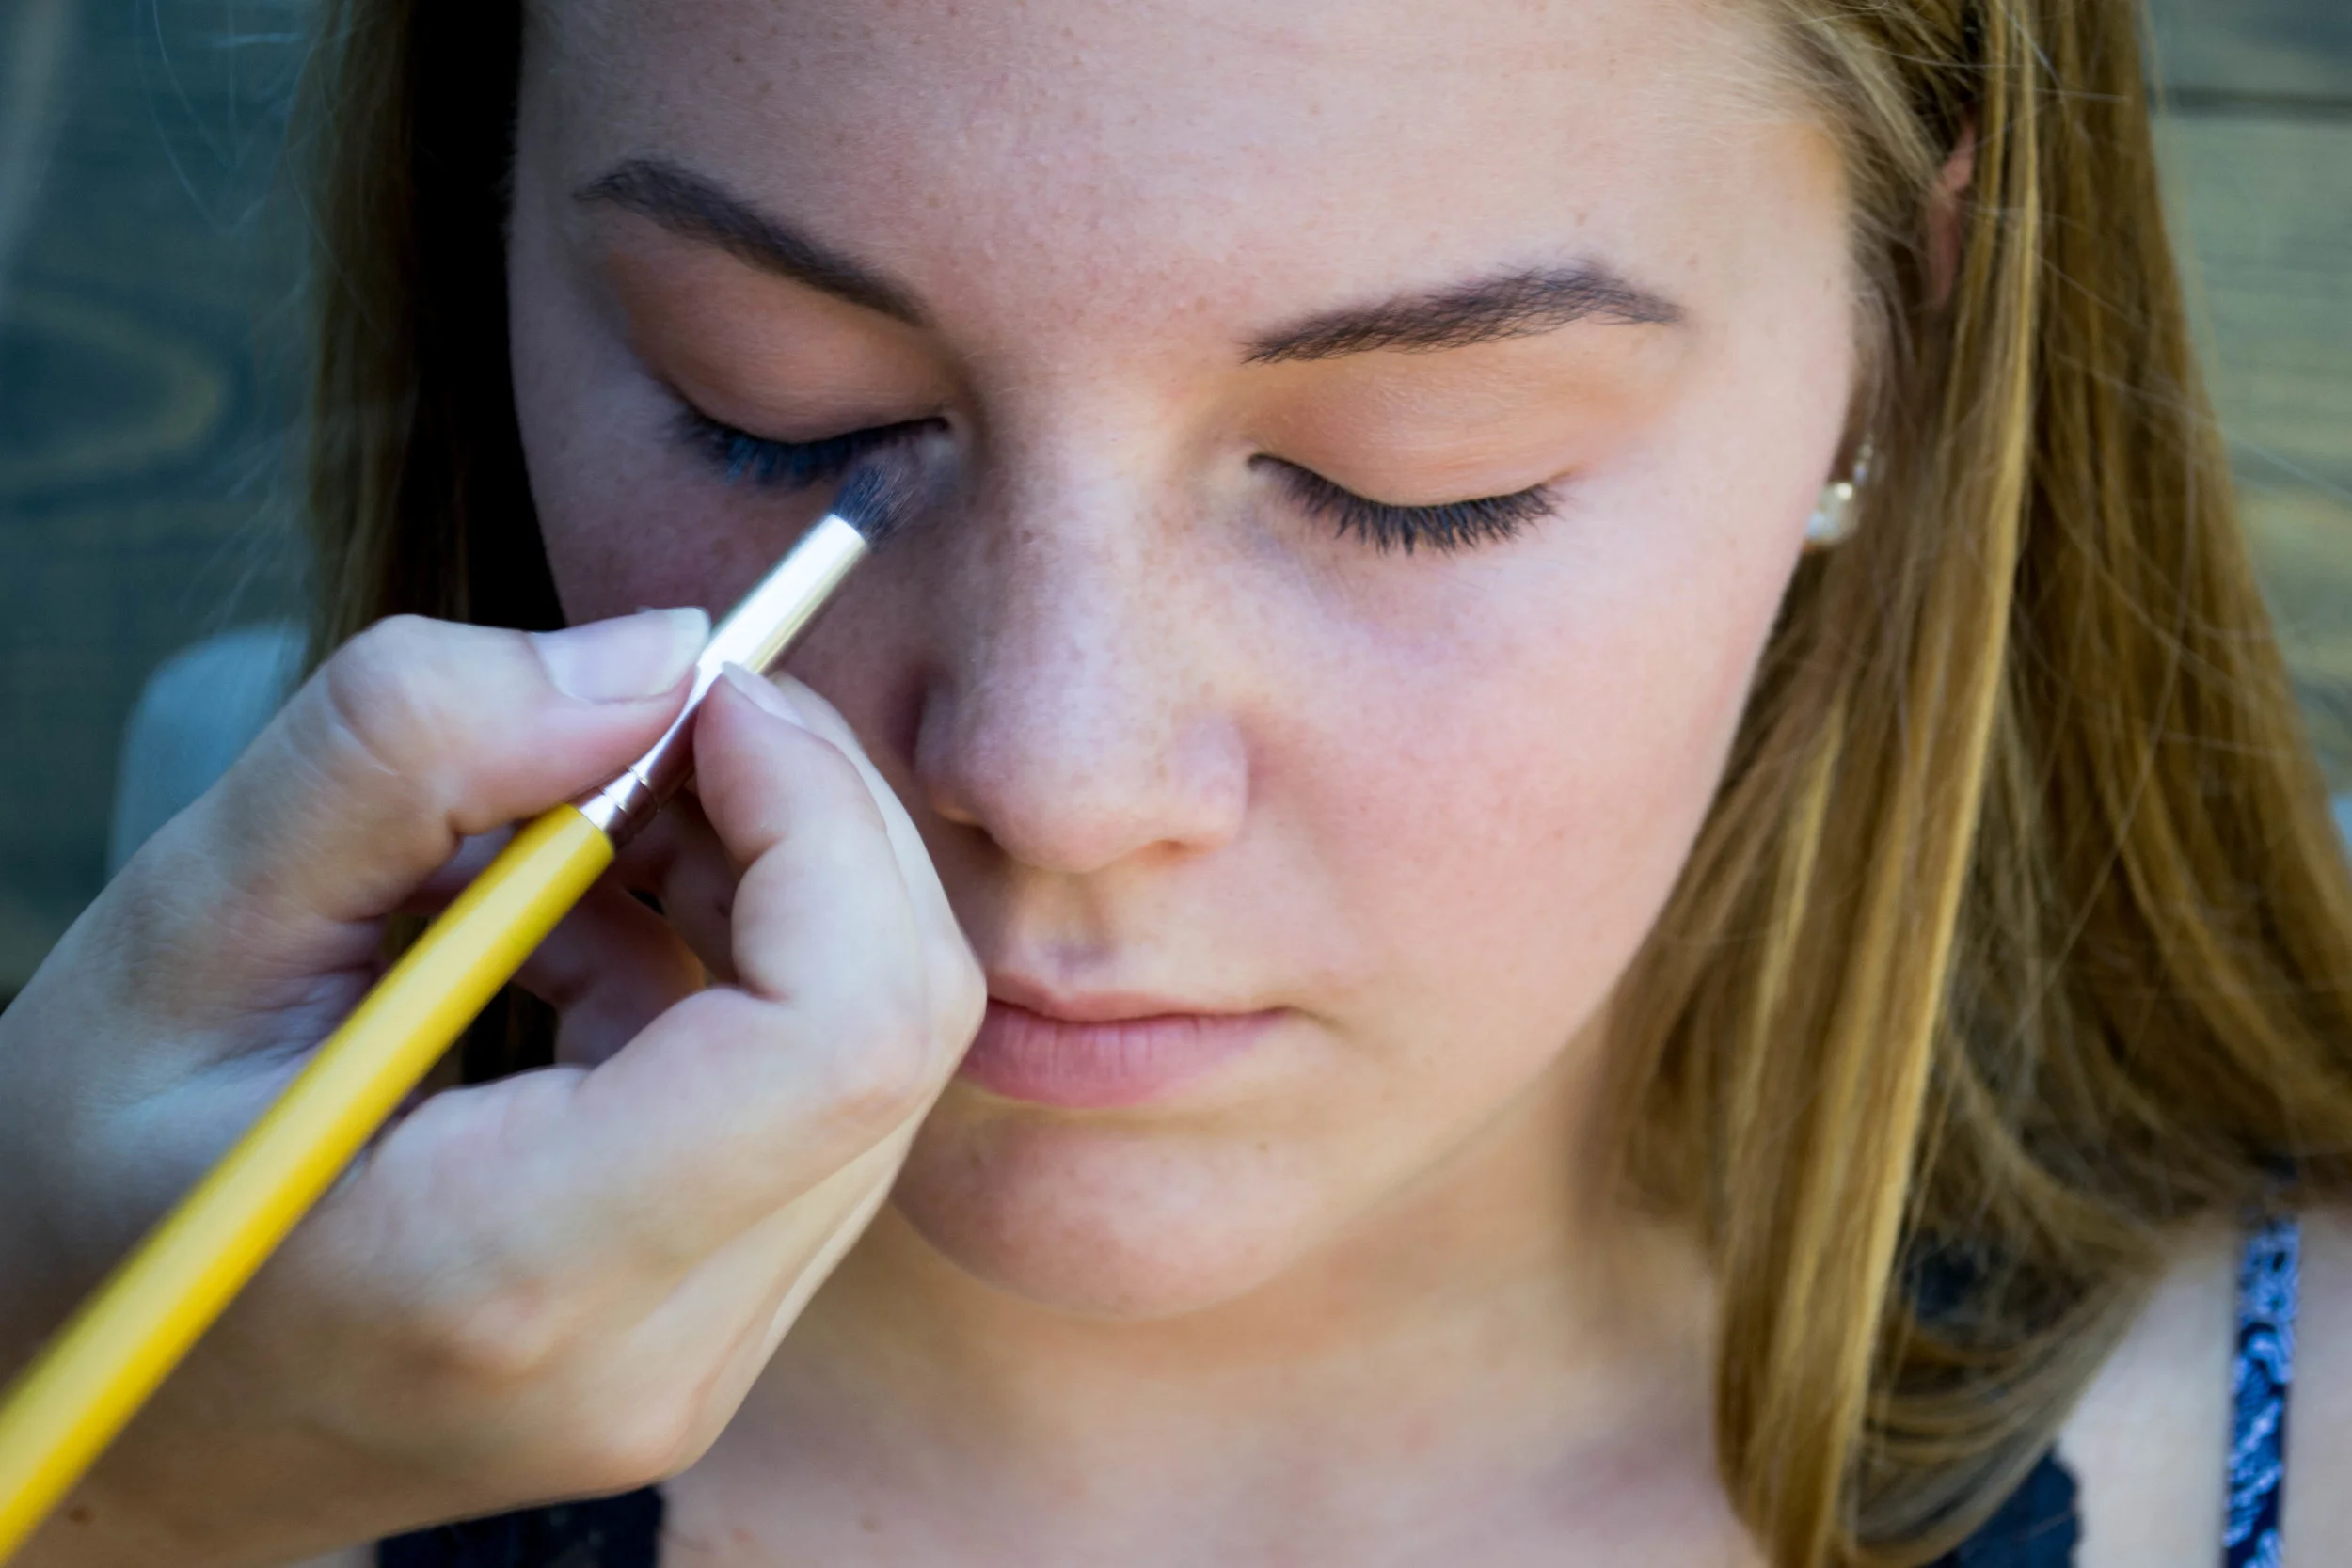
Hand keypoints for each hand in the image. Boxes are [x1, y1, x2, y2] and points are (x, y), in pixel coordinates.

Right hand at [0, 611, 981, 1567]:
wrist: (87, 1423)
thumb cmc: (82, 1189)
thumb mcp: (185, 930)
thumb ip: (410, 750)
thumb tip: (659, 653)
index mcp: (510, 1269)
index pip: (841, 1030)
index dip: (819, 818)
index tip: (707, 699)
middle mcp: (651, 1356)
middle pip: (896, 1032)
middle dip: (814, 827)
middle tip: (658, 728)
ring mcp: (696, 1370)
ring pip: (876, 1066)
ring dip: (777, 894)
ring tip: (587, 842)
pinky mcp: (710, 1339)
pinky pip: (818, 1116)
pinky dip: (742, 979)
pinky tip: (590, 943)